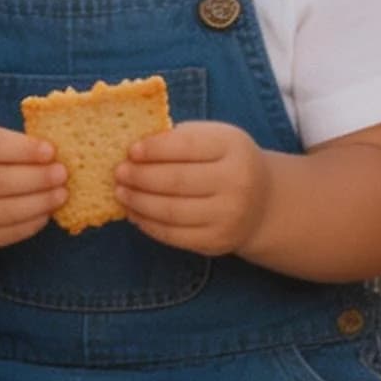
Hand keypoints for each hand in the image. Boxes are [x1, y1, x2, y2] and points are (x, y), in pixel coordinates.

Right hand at [0, 122, 65, 256]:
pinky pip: (3, 234)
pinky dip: (29, 225)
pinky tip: (45, 214)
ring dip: (38, 204)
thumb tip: (53, 154)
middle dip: (36, 178)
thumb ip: (9, 143)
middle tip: (62, 174)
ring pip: (3, 211)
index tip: (50, 150)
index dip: (22, 149)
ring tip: (61, 194)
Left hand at [114, 119, 271, 255]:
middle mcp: (236, 182)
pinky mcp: (217, 242)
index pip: (186, 146)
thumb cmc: (224, 161)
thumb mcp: (213, 139)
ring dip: (138, 202)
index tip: (131, 150)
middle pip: (176, 181)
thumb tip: (131, 150)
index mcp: (233, 147)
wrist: (262, 202)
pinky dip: (148, 224)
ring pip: (171, 212)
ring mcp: (228, 216)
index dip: (154, 149)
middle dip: (140, 177)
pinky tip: (135, 213)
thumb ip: (178, 139)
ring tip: (121, 192)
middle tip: (118, 172)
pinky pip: (173, 235)